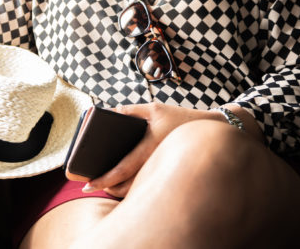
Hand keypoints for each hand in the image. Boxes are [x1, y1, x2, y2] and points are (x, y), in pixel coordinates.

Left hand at [82, 103, 216, 196]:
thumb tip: (108, 113)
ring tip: (105, 184)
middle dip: (107, 187)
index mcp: (149, 147)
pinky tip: (123, 181)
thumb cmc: (179, 118)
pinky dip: (132, 187)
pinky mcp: (166, 174)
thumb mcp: (154, 109)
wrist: (210, 131)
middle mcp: (154, 163)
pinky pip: (146, 186)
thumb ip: (130, 110)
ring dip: (119, 190)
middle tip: (91, 185)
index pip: (122, 169)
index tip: (88, 184)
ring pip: (136, 190)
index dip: (104, 179)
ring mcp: (161, 172)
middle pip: (126, 186)